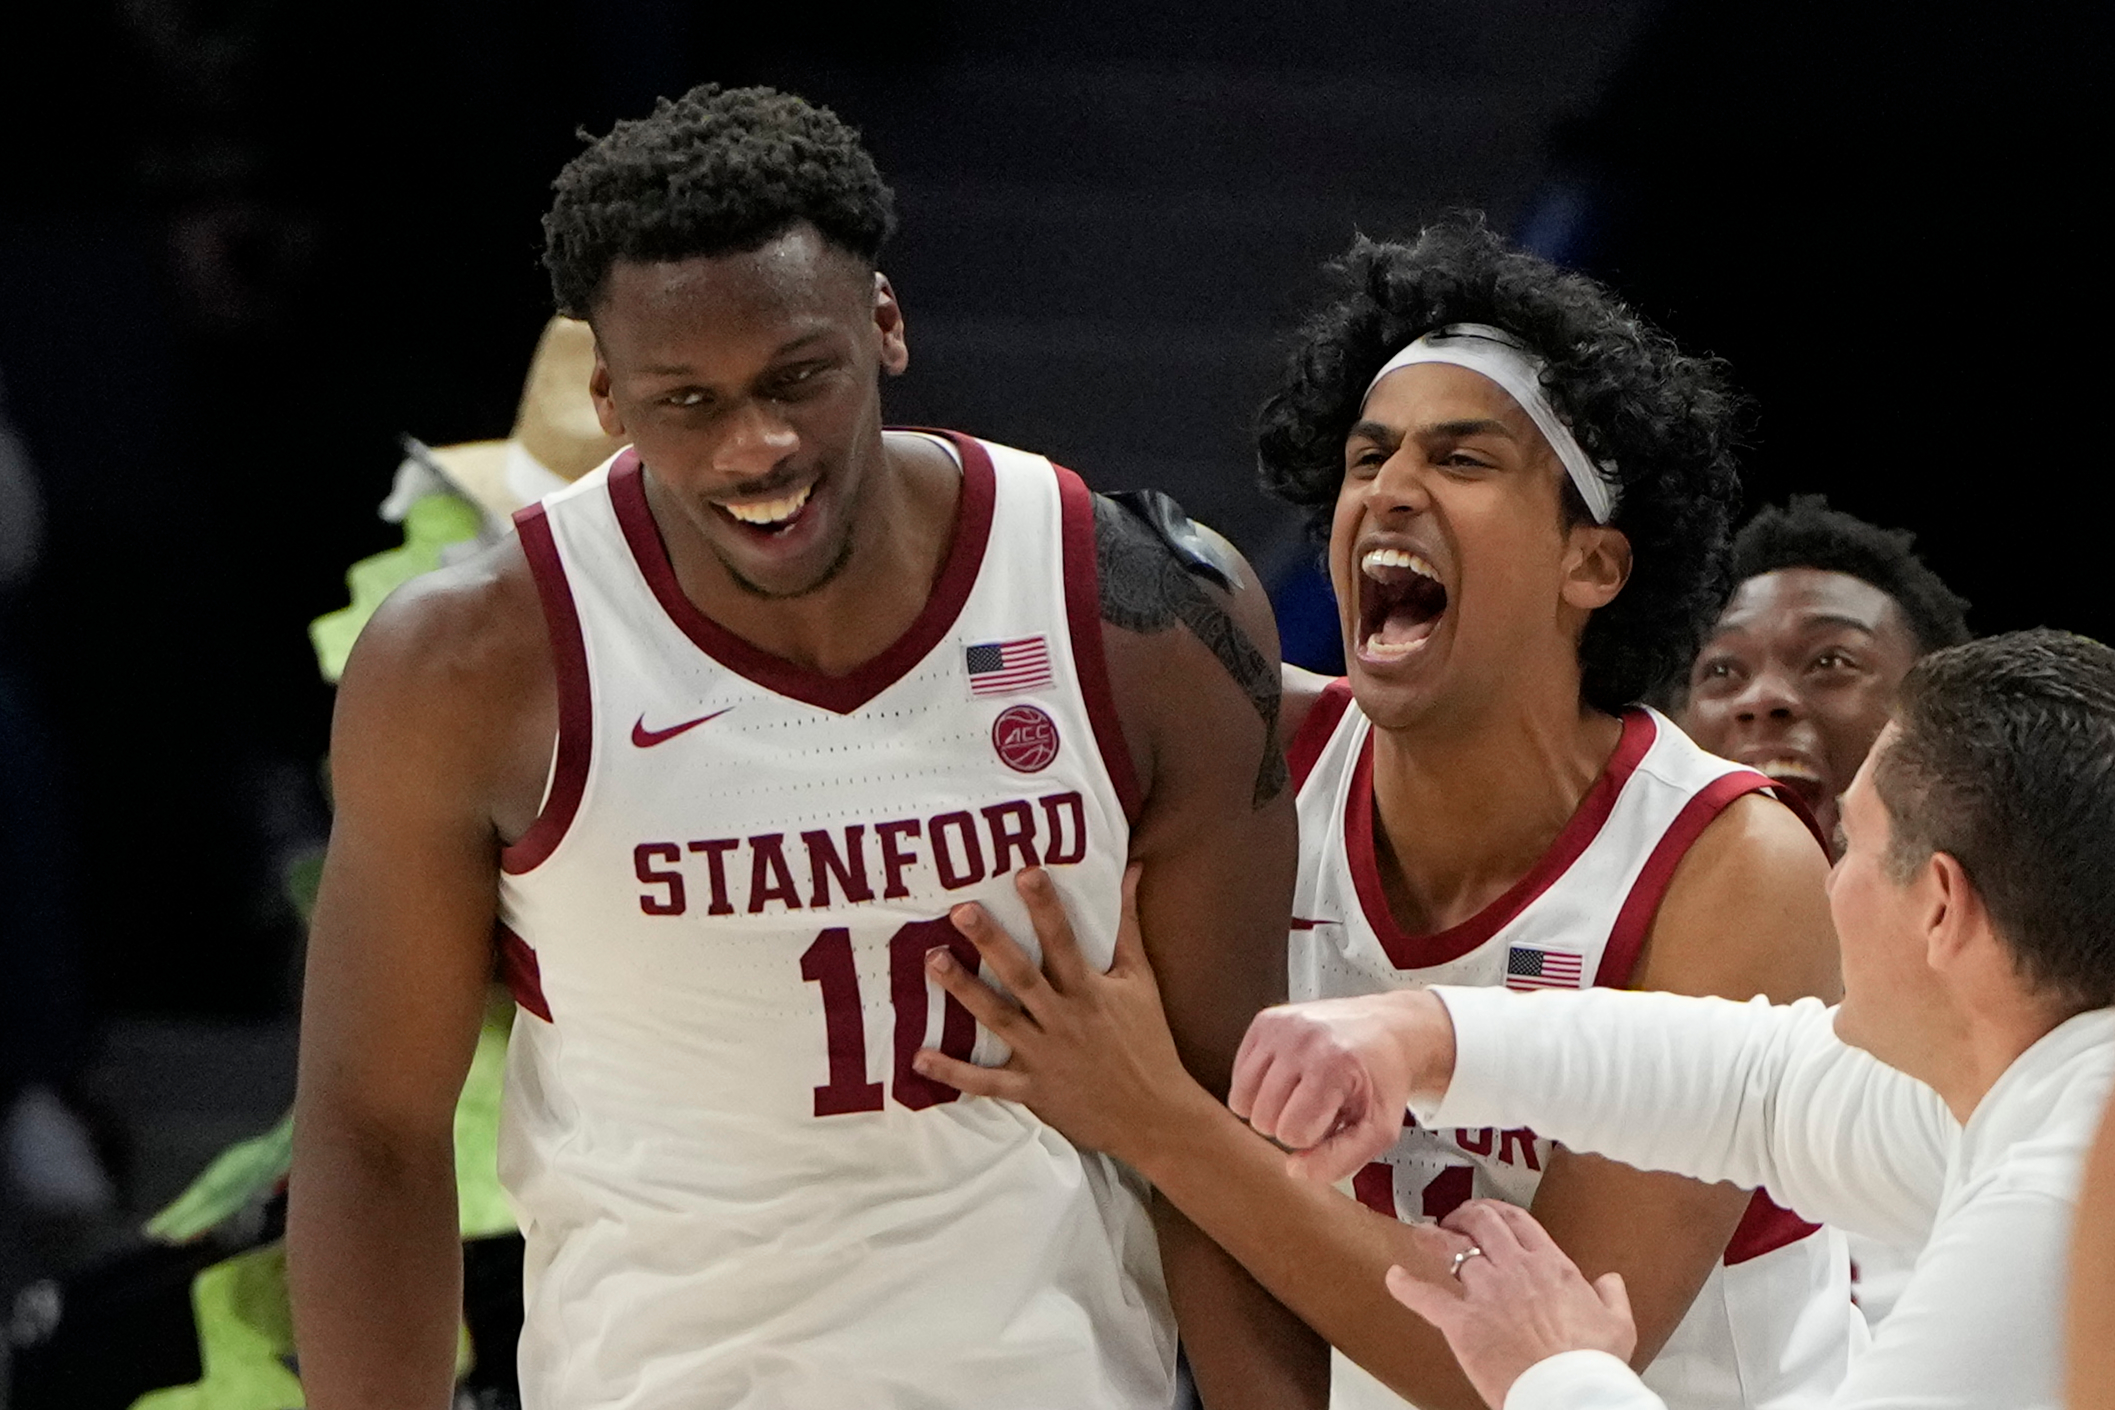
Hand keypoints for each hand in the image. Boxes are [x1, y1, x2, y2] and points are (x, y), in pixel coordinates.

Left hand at [910, 864, 1209, 1168]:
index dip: (1046, 907)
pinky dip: (953, 1074)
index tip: (1025, 873)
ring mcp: (1044, 1056)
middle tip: (960, 911)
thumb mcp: (1141, 980)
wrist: (1155, 1116)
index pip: (1065, 941)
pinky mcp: (1032, 1090)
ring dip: (964, 991)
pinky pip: (987, 1083)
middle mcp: (1064, 1020)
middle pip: (1022, 976)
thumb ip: (1128, 924)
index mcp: (1090, 991)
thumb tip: (1131, 871)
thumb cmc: (1148, 1041)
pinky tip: (918, 1058)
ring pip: (998, 1019)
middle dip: (992, 942)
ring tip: (933, 961)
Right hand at [1229, 989, 1455, 1183]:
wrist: (1388, 1029)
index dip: (1312, 1137)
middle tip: (1317, 1106)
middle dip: (1288, 1123)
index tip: (1332, 1119)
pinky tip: (1288, 1077)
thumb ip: (1340, 1161)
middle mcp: (1300, 1040)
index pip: (1291, 1133)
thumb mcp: (1379, 1129)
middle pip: (1262, 1118)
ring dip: (1268, 1107)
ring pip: (1241, 1099)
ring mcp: (1278, 1027)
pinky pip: (1238, 1075)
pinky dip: (1258, 1086)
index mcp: (1331, 1066)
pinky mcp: (1264, 1020)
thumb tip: (1294, 1169)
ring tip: (1299, 1093)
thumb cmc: (1382, 1080)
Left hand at [1384, 1200, 1636, 1409]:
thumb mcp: (1618, 1324)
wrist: (1569, 1392)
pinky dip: (1405, 1286)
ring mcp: (1486, 1292)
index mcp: (1551, 1266)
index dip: (1498, 1211)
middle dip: (1463, 1215)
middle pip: (1480, 1223)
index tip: (1490, 1211)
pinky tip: (1394, 1278)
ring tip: (1421, 1234)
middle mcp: (1514, 1269)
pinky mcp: (1462, 1322)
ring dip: (1432, 1238)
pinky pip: (1426, 1297)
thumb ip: (1611, 1296)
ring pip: (1450, 1249)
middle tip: (1455, 1219)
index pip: (1518, 1221)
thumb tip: (1609, 1280)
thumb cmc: (1591, 1364)